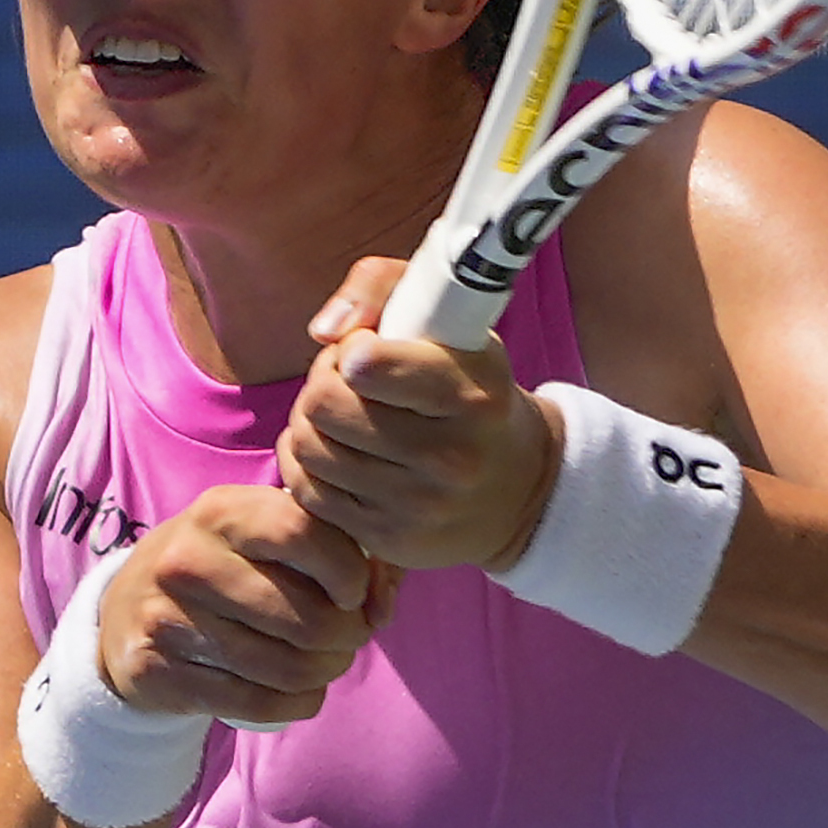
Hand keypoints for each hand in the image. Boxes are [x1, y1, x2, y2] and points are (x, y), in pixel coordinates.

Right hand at [95, 484, 396, 726]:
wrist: (126, 609)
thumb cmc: (227, 564)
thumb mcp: (266, 534)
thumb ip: (338, 549)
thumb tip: (382, 605)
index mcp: (223, 511)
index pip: (305, 533)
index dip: (349, 571)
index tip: (355, 591)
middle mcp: (189, 559)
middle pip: (307, 616)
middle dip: (348, 636)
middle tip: (349, 636)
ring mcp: (168, 618)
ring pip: (287, 667)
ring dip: (326, 673)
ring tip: (327, 662)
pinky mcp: (156, 671)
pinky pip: (257, 703)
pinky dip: (297, 703)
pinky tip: (302, 691)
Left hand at [278, 257, 562, 571]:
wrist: (519, 488)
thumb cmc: (472, 390)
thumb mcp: (453, 324)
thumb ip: (383, 286)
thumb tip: (324, 330)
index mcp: (470, 395)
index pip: (369, 366)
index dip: (350, 350)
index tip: (363, 351)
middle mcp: (448, 457)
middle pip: (326, 404)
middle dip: (323, 380)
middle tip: (345, 379)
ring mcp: (417, 506)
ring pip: (310, 447)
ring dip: (311, 421)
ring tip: (342, 413)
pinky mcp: (389, 540)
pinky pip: (309, 492)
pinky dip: (308, 463)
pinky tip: (334, 450)